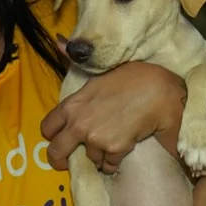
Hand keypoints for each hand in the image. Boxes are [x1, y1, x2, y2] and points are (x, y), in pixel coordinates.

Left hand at [42, 60, 186, 173]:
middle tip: (66, 162)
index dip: (52, 134)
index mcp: (72, 104)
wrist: (158, 92)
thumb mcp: (98, 74)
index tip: (59, 137)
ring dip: (98, 155)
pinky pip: (108, 165)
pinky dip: (114, 162)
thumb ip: (74, 64)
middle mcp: (79, 123)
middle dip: (59, 159)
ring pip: (89, 158)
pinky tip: (122, 150)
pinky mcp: (113, 149)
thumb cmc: (132, 78)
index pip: (47, 126)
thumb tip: (57, 41)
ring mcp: (95, 138)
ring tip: (111, 143)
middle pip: (56, 151)